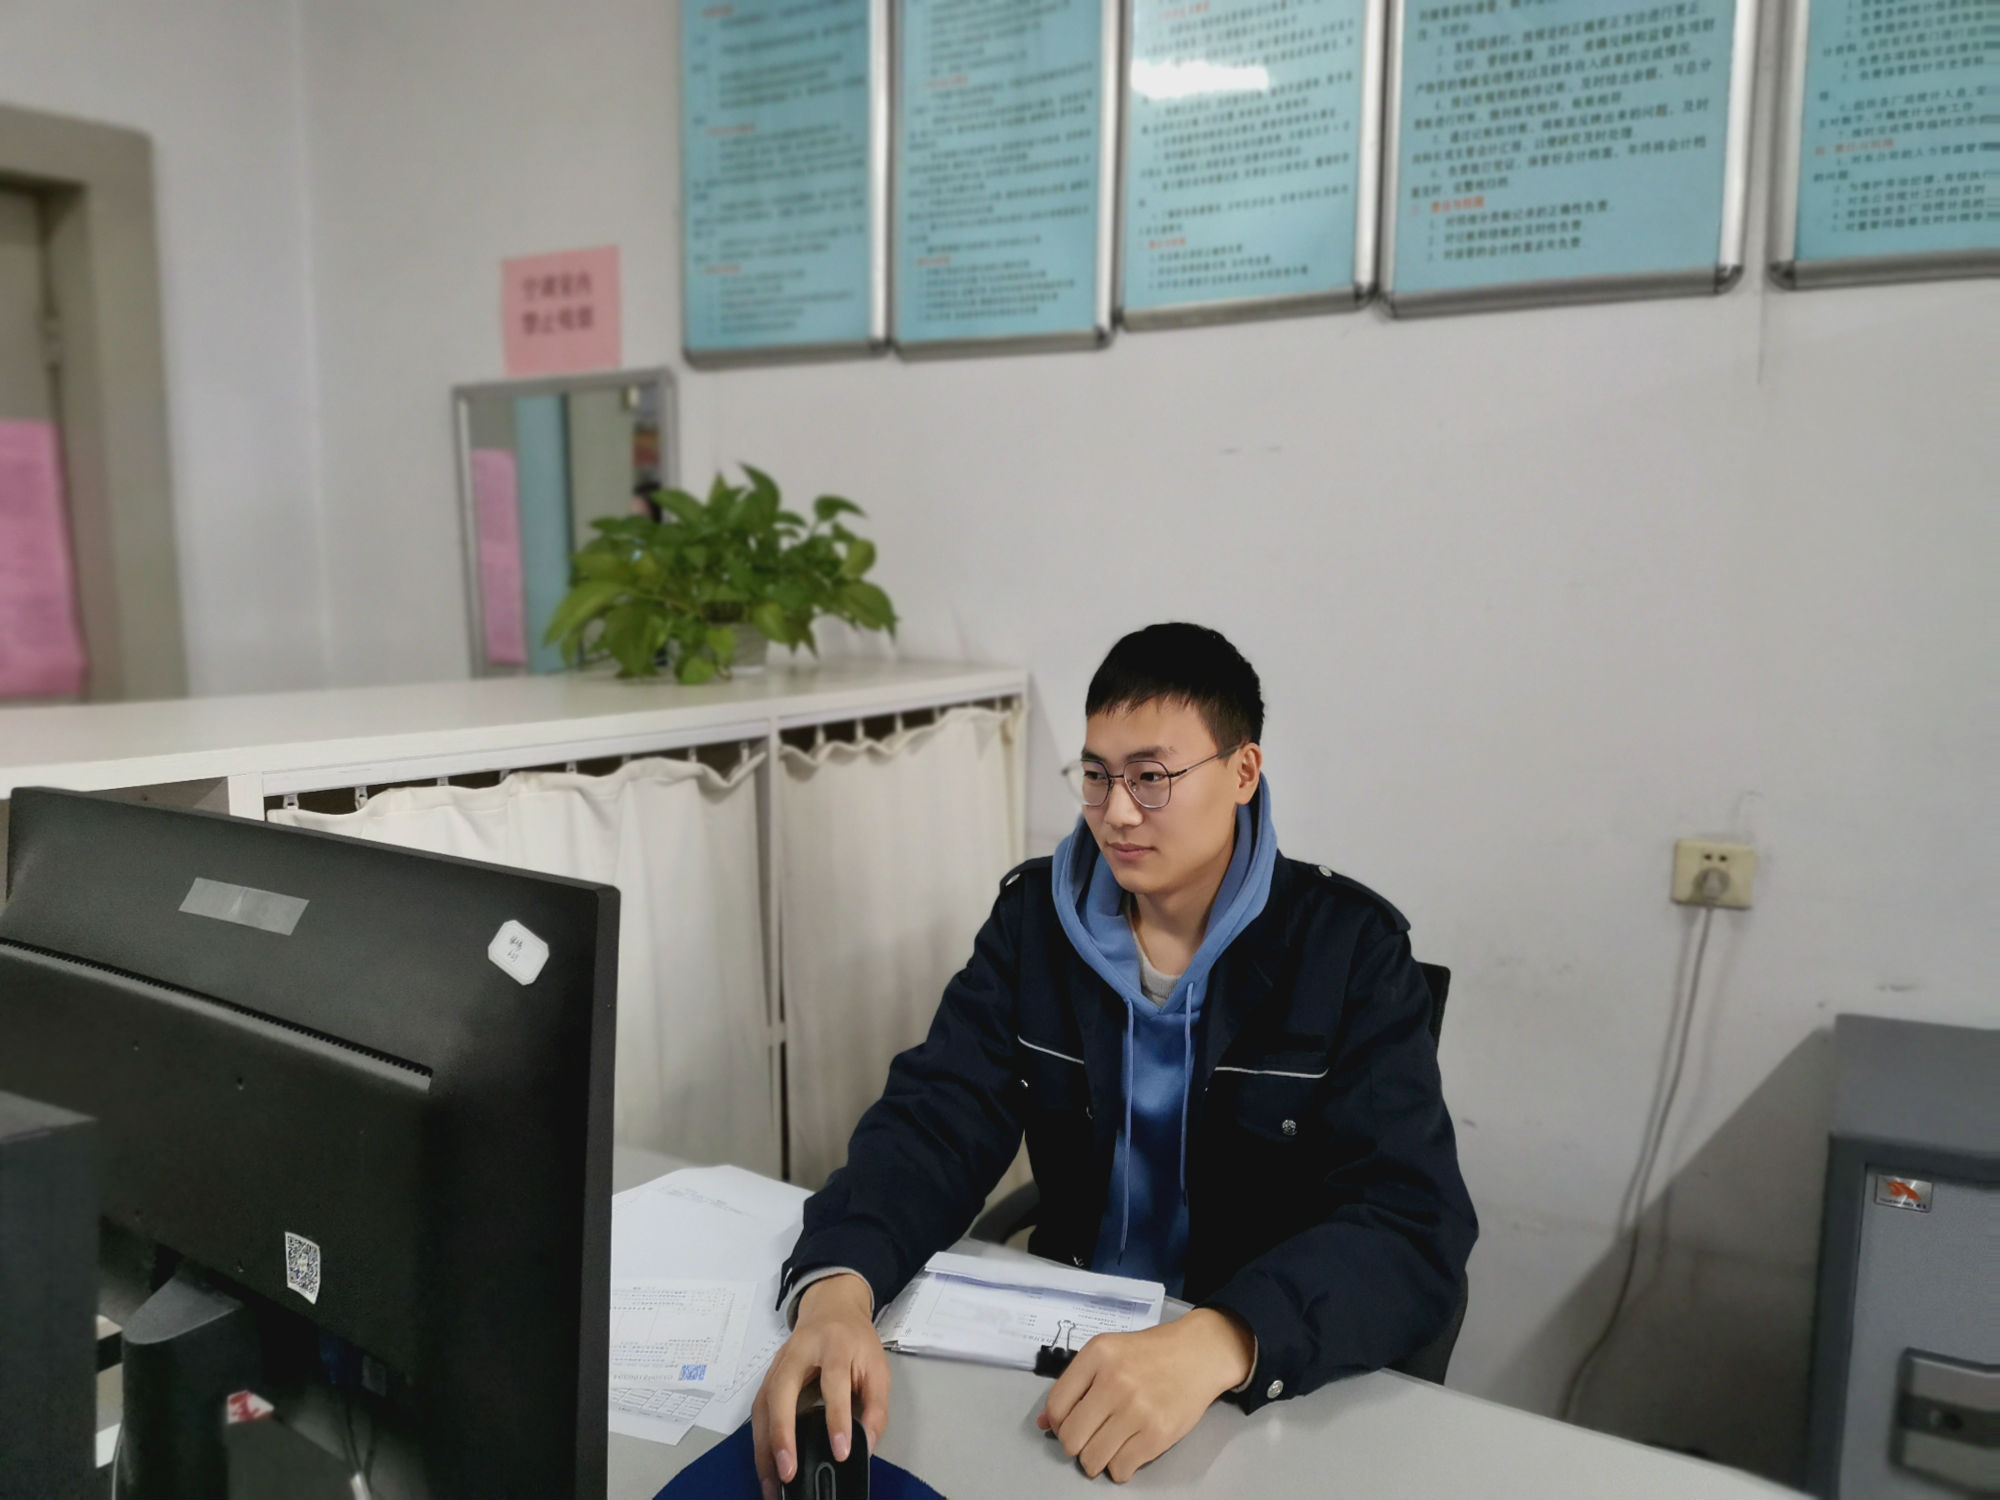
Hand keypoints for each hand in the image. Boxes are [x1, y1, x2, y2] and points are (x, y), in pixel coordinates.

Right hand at [753, 1274, 890, 1499]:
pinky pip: (760, 1411)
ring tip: (771, 1482)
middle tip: (788, 1472)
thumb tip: (867, 1447)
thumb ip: (876, 1407)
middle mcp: (799, 1352)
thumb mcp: (877, 1367)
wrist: (831, 1308)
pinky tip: (766, 1465)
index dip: (837, 1418)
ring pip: (764, 1405)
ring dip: (764, 1446)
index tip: (840, 1452)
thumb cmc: (856, 1341)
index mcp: (835, 1345)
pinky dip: (760, 1441)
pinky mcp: (768, 1377)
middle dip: (783, 1434)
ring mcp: (778, 1364)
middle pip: (782, 1391)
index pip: (833, 1382)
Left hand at [1037, 1309, 1254, 1482]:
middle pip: (1070, 1439)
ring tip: (1109, 1445)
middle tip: (1090, 1437)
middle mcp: (1114, 1381)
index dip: (1058, 1423)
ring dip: (1096, 1460)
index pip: (1056, 1407)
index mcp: (1097, 1355)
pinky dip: (1119, 1468)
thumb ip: (1074, 1385)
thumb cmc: (1149, 1355)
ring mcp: (1137, 1409)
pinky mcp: (1158, 1434)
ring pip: (1092, 1460)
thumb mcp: (1107, 1353)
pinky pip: (1121, 1469)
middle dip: (1076, 1445)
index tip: (1070, 1424)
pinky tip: (1127, 1451)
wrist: (1198, 1355)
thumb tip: (1044, 1424)